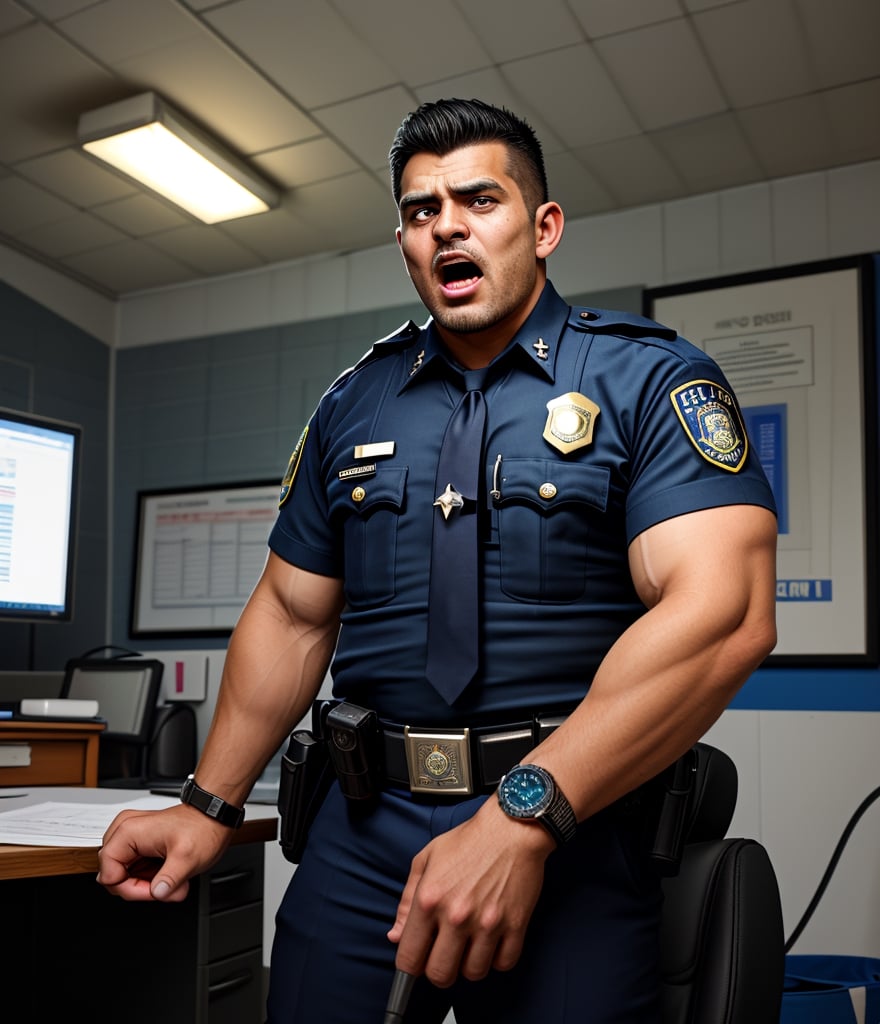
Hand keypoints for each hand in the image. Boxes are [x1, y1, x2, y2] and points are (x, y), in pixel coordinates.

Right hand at [97, 804, 231, 901]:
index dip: (131, 889)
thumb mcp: (188, 857)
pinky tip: (170, 875)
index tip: (154, 889)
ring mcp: (131, 839)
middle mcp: (125, 833)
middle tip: (167, 887)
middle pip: (115, 879)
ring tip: (173, 879)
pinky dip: (152, 879)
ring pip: (126, 878)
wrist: (213, 816)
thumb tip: (157, 893)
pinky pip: (135, 872)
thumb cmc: (202, 828)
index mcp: (128, 832)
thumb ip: (170, 879)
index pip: (108, 876)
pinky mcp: (138, 846)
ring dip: (150, 885)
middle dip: (143, 889)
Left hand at [387, 801, 553, 987]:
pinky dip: (497, 959)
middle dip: (439, 971)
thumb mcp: (426, 859)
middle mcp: (457, 915)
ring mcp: (488, 923)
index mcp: (429, 899)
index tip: (416, 964)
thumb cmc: (469, 840)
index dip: (410, 967)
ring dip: (469, 965)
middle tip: (444, 956)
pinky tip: (492, 942)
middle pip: (440, 975)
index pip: (410, 957)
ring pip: (473, 974)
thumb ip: (407, 900)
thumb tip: (396, 935)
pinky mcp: (515, 925)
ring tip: (469, 945)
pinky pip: (504, 964)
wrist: (510, 827)